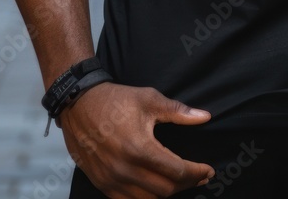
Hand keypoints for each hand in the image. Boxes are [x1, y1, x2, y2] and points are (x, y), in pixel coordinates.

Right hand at [59, 82, 215, 197]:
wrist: (79, 105)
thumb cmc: (115, 100)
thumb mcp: (149, 99)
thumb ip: (178, 112)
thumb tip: (205, 117)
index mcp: (139, 148)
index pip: (177, 171)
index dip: (196, 173)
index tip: (209, 170)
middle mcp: (125, 169)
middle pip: (166, 189)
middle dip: (187, 184)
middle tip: (198, 175)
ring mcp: (112, 180)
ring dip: (167, 192)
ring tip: (180, 181)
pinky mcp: (102, 184)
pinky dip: (146, 197)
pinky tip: (155, 187)